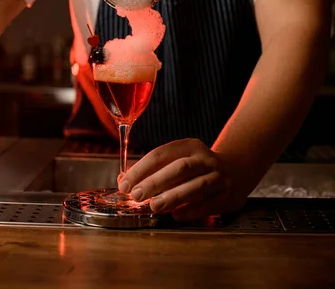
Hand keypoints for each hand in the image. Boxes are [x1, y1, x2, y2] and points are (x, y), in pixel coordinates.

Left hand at [118, 139, 245, 221]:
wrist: (237, 169)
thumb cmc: (197, 167)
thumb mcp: (178, 159)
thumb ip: (153, 169)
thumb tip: (123, 179)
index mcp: (189, 146)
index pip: (161, 154)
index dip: (141, 168)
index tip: (125, 183)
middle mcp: (205, 159)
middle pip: (179, 168)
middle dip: (156, 181)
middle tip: (137, 195)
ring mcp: (218, 177)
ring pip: (196, 186)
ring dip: (173, 197)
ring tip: (155, 206)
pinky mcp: (227, 195)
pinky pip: (208, 204)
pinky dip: (191, 210)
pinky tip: (176, 215)